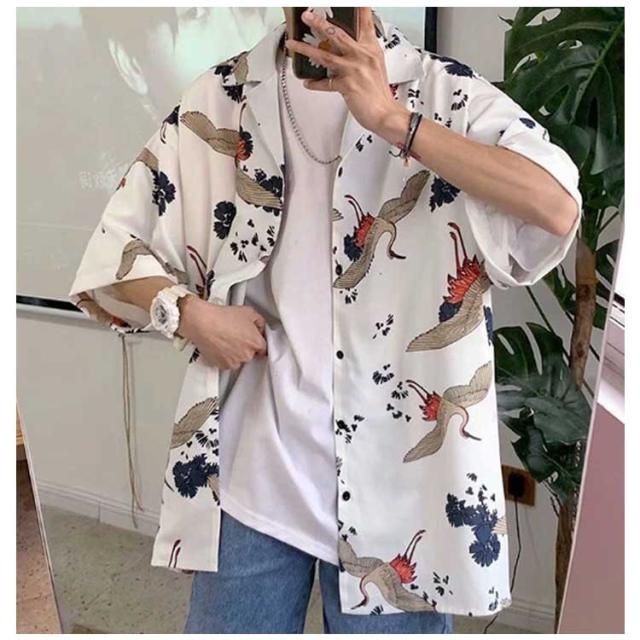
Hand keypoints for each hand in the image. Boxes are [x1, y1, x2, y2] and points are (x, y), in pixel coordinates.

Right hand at [177, 295, 267, 369]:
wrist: (202, 322)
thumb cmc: (222, 317)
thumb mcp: (248, 312)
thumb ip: (259, 322)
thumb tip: (260, 327)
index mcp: (256, 343)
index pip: (264, 349)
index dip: (257, 343)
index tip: (252, 340)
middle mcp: (247, 355)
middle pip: (251, 354)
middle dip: (245, 346)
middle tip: (235, 336)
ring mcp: (234, 362)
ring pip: (238, 360)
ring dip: (235, 353)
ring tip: (226, 340)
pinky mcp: (222, 366)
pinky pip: (227, 364)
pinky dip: (224, 357)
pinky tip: (220, 346)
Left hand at [284, 7, 408, 138]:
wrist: (385, 113)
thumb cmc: (380, 93)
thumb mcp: (375, 65)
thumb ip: (362, 53)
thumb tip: (349, 47)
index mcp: (371, 48)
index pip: (365, 21)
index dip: (358, 8)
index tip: (347, 2)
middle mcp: (361, 56)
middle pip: (337, 34)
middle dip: (319, 23)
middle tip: (307, 15)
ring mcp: (353, 70)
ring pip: (325, 55)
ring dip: (305, 49)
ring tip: (293, 44)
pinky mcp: (346, 85)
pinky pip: (325, 83)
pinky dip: (315, 83)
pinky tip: (307, 82)